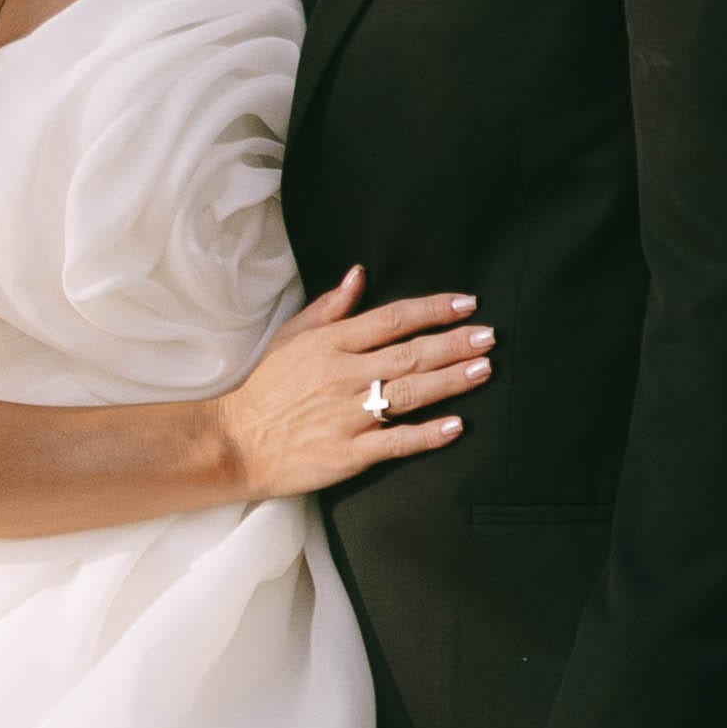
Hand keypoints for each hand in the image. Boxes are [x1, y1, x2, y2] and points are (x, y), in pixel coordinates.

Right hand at [227, 264, 492, 496]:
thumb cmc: (266, 387)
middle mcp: (344, 375)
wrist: (236, 442)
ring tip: (485, 369)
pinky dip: (427, 434)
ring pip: (410, 393)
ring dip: (451, 381)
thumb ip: (330, 307)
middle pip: (410, 353)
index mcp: (331, 344)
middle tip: (490, 336)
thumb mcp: (292, 337)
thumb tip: (360, 274)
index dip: (433, 309)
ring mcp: (347, 415)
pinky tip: (456, 426)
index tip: (466, 303)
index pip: (393, 318)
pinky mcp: (349, 453)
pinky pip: (396, 442)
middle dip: (455, 343)